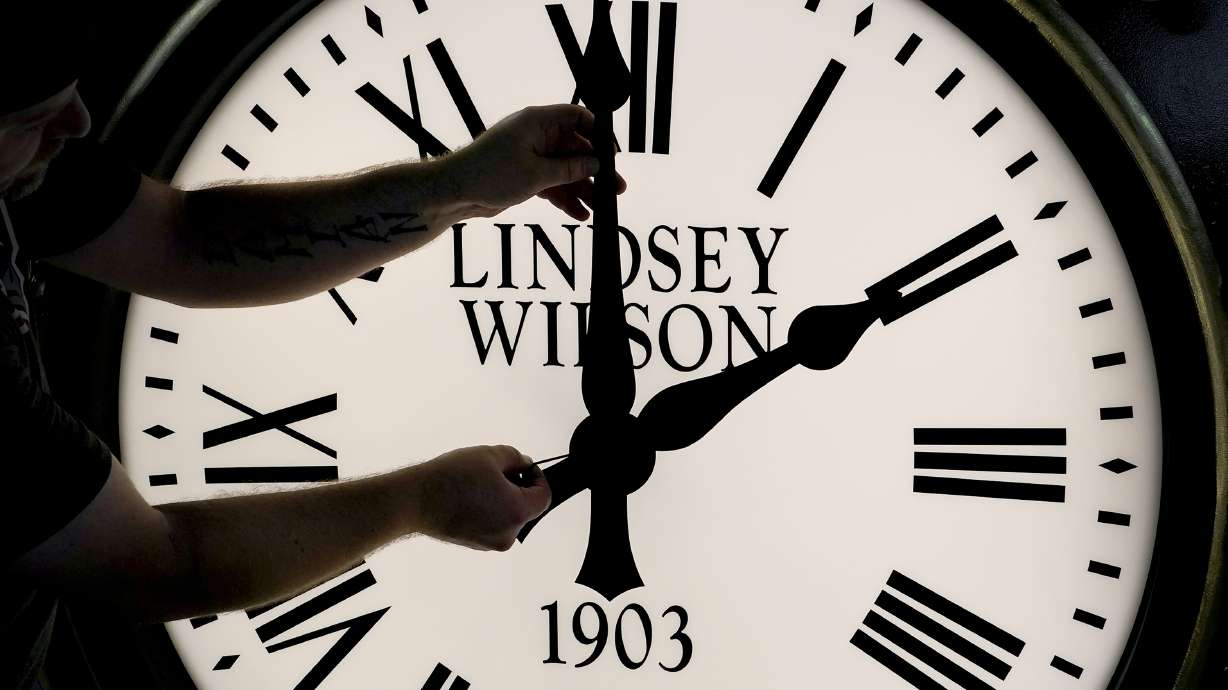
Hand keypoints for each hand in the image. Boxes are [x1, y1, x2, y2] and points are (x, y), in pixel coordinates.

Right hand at [407, 444, 550, 550]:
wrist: (415, 501)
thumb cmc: (451, 478)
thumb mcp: (490, 455)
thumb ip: (516, 458)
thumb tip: (524, 466)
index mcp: (517, 513)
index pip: (544, 496)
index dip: (537, 477)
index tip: (522, 467)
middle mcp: (508, 534)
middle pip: (526, 508)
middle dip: (517, 486)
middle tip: (497, 470)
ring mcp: (491, 543)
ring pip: (508, 516)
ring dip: (502, 498)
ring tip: (479, 482)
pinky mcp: (475, 544)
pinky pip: (492, 524)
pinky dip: (488, 509)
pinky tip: (469, 495)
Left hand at [446, 104, 626, 220]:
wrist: (455, 192)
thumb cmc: (490, 174)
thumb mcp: (537, 173)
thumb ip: (570, 170)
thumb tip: (597, 164)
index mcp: (538, 122)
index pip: (578, 117)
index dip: (598, 133)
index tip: (612, 155)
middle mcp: (537, 135)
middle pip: (576, 149)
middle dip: (595, 171)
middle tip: (616, 189)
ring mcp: (532, 156)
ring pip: (566, 171)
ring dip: (583, 189)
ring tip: (601, 208)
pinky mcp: (526, 175)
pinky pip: (553, 184)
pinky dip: (565, 198)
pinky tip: (580, 214)